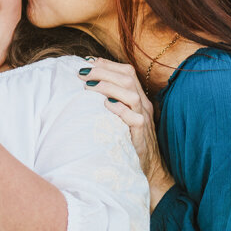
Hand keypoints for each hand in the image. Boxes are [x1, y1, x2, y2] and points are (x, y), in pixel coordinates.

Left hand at [78, 59, 174, 204]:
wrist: (148, 167)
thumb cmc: (128, 140)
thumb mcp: (120, 116)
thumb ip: (110, 100)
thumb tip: (88, 83)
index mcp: (139, 97)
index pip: (127, 71)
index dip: (108, 64)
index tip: (88, 63)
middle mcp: (143, 105)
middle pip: (128, 78)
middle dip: (103, 71)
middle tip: (83, 74)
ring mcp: (144, 119)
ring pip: (131, 94)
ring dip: (108, 87)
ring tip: (89, 87)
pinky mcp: (142, 134)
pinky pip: (135, 119)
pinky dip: (120, 109)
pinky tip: (106, 106)